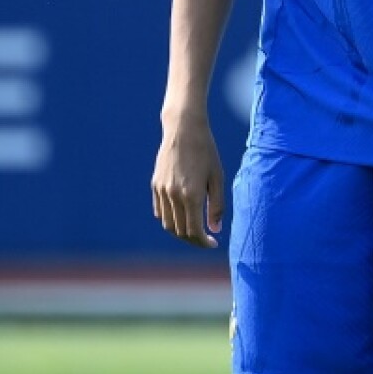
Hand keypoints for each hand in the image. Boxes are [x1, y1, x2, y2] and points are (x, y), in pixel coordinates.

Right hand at [151, 112, 225, 248]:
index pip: (194, 231)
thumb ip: (217, 206)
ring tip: (195, 230)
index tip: (213, 244)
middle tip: (206, 239)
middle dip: (193, 240)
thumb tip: (215, 230)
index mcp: (191, 195)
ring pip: (168, 224)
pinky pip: (160, 211)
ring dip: (181, 232)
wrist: (184, 129)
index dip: (203, 242)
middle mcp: (173, 195)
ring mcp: (161, 190)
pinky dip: (170, 219)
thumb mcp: (217, 178)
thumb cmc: (206, 152)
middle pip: (180, 231)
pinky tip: (183, 217)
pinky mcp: (155, 185)